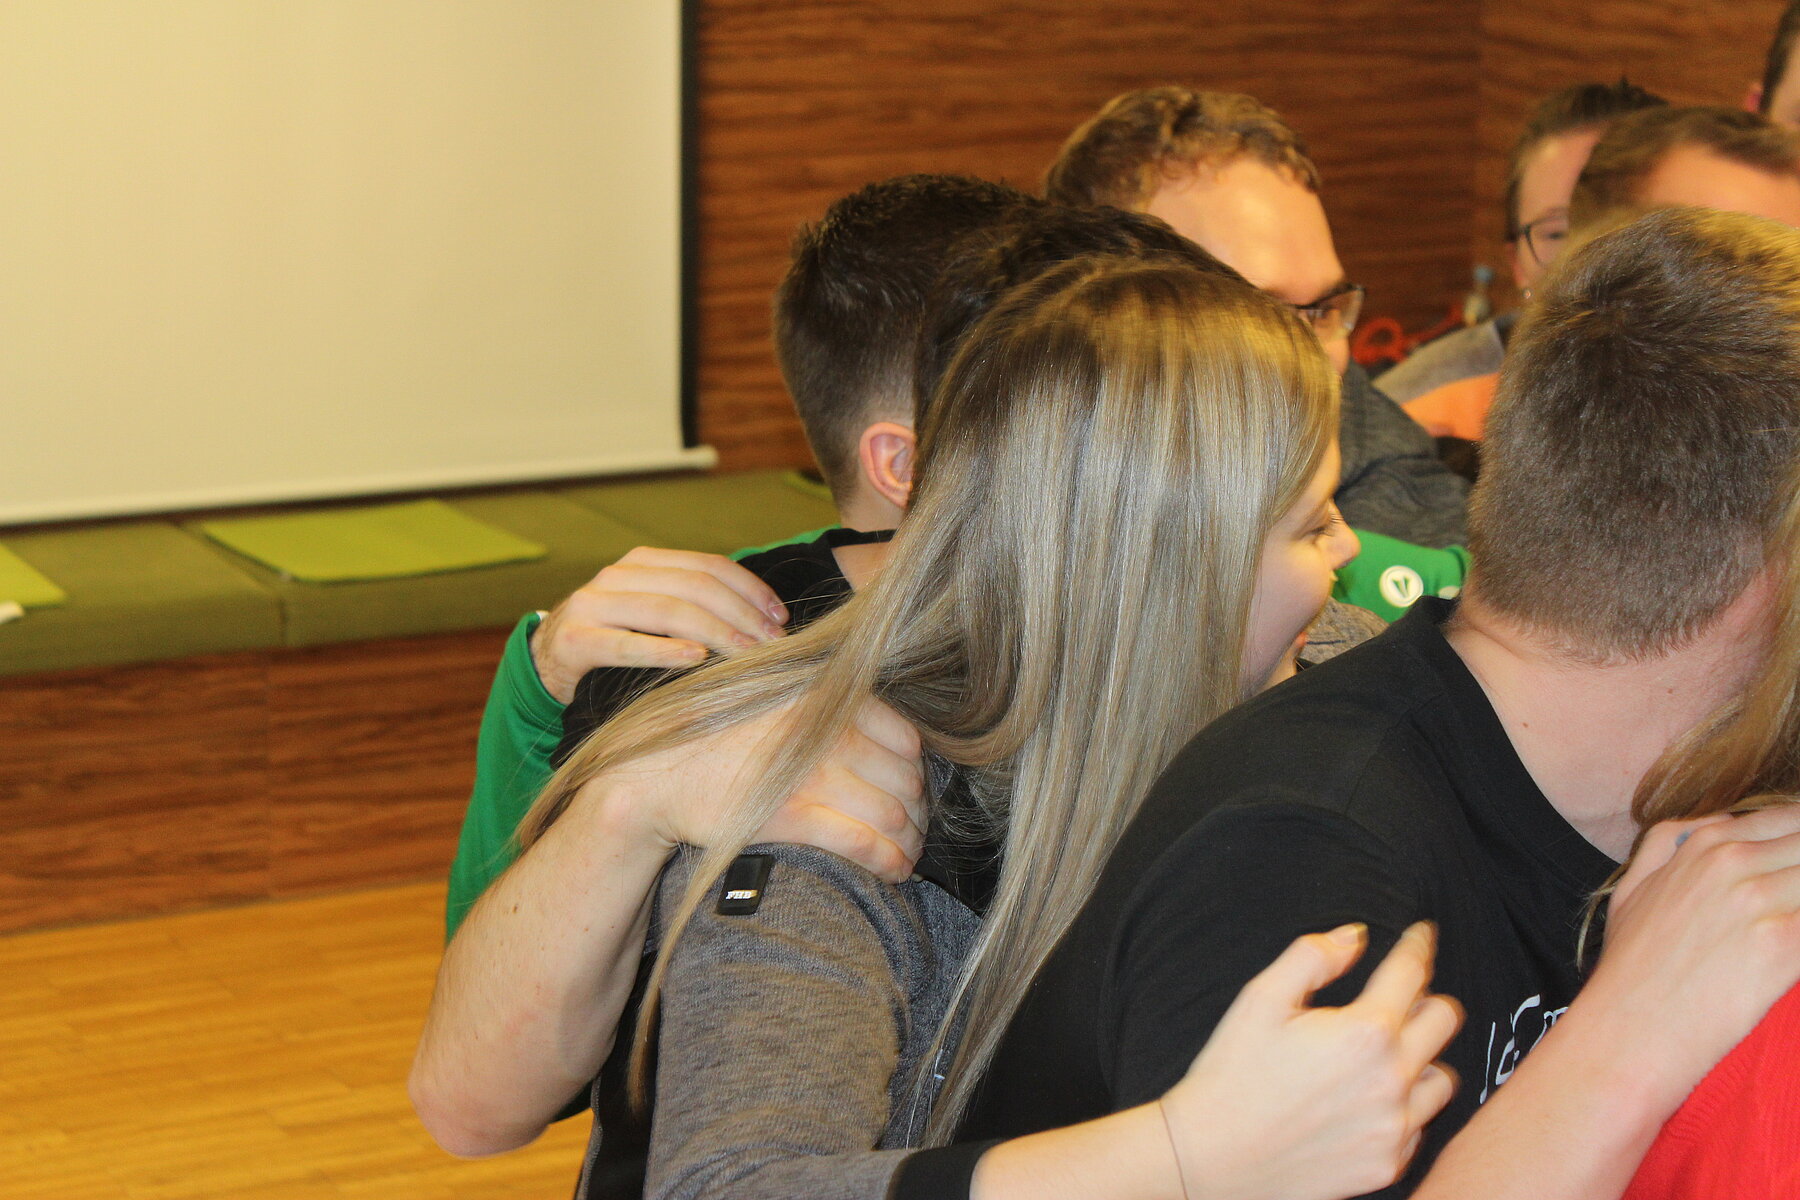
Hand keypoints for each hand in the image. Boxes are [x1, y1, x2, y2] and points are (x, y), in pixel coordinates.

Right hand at [531, 547, 788, 702]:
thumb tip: (763, 619)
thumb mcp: (650, 610)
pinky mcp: (576, 640)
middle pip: (694, 586)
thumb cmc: (615, 637)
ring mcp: (594, 605)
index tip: (780, 617)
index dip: (750, 589)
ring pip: (667, 611)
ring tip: (748, 653)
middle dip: (741, 614)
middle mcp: (618, 576)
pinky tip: (696, 658)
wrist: (547, 660)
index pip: (708, 565)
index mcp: (643, 562)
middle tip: (773, 643)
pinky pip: (626, 644)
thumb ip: (691, 604)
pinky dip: (665, 651)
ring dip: (716, 632)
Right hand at [597, 698, 926, 881]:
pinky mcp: (792, 814)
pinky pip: (863, 841)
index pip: (905, 738)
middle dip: (919, 812)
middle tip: (915, 831)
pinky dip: (889, 860)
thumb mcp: (778, 700)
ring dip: (910, 841)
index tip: (911, 793)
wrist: (660, 774)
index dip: (916, 772)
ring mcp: (810, 771)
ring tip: (908, 855)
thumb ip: (829, 710)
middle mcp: (826, 729)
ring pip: (892, 813)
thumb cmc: (721, 741)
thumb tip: (885, 738)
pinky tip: (896, 871)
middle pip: (905, 779)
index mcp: (827, 696)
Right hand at [1162, 922, 1460, 1199]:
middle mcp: (1392, 1082)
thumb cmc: (1231, 1076)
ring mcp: (1395, 1128)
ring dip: (1421, 1058)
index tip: (1420, 936)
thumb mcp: (1259, 999)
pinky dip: (1404, 1107)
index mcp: (1364, 1034)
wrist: (1213, 1159)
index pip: (1412, 973)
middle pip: (1445, 1020)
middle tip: (1401, 997)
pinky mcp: (1389, 1164)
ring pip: (1442, 1078)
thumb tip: (1353, 937)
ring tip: (1385, 1056)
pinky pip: (1419, 1126)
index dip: (1417, 945)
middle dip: (1427, 998)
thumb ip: (1312, 957)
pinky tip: (1368, 1101)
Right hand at [1585, 804, 1799, 1095]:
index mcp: (1705, 843)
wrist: (1631, 1026)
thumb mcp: (1631, 887)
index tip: (1791, 877)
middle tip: (1793, 906)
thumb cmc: (1631, 966)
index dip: (1799, 844)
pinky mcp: (1783, 945)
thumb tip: (1713, 821)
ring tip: (1794, 928)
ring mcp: (1761, 901)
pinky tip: (1795, 953)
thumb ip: (1667, 843)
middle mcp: (1735, 862)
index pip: (1789, 819)